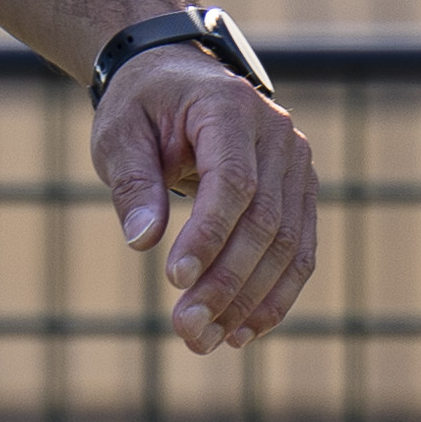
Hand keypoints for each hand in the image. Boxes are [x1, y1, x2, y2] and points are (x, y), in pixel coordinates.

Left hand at [92, 49, 318, 351]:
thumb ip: (133, 184)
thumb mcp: (119, 135)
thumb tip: (142, 242)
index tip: (174, 280)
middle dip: (226, 281)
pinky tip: (243, 331)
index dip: (208, 235)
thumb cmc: (142, 109)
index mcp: (230, 108)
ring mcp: (297, 165)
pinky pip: (299, 253)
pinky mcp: (301, 194)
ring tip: (207, 339)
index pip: (232, 182)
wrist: (176, 82)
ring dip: (249, 300)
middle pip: (265, 221)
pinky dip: (274, 296)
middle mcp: (277, 135)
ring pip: (288, 245)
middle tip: (186, 329)